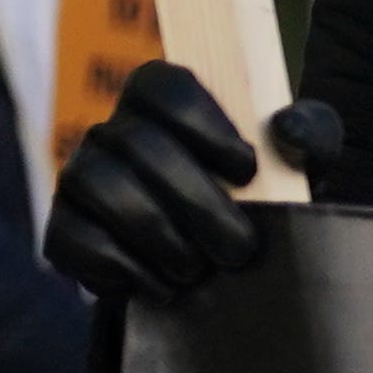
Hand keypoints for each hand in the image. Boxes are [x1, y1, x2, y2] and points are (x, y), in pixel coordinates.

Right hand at [49, 63, 337, 304]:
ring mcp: (80, 176)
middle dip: (196, 202)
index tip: (246, 169)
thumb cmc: (261, 195)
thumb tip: (286, 130)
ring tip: (198, 268)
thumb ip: (310, 135)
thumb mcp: (299, 163)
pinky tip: (162, 286)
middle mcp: (112, 129)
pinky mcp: (63, 229)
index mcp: (161, 99)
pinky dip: (122, 267)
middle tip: (240, 248)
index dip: (202, 123)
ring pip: (102, 185)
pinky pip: (73, 239)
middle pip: (139, 143)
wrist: (216, 264)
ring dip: (158, 234)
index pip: (162, 86)